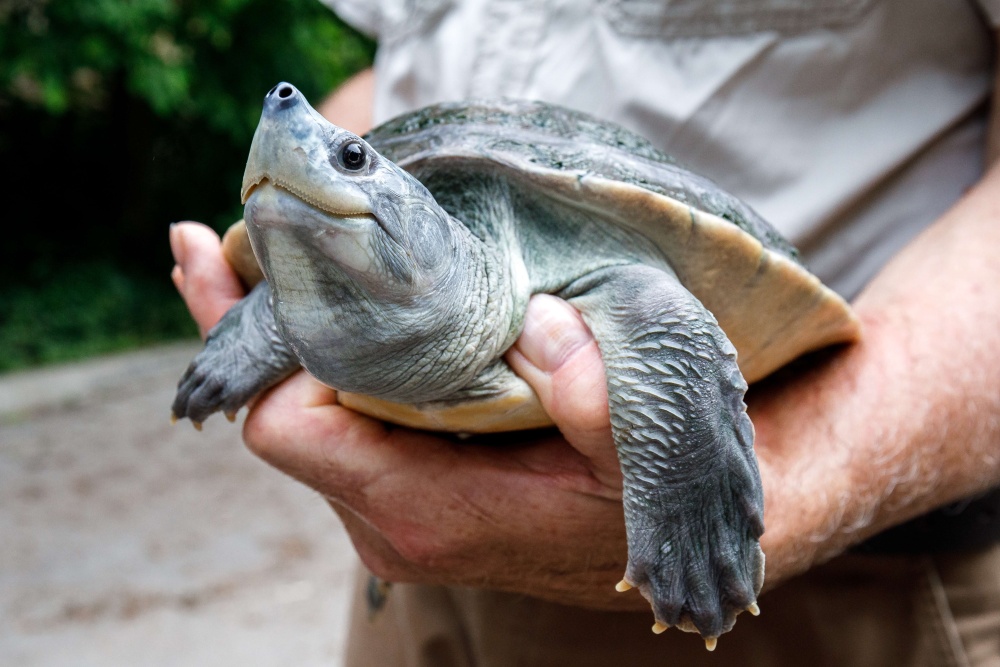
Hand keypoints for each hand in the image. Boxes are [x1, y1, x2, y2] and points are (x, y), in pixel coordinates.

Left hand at [170, 220, 646, 608]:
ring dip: (289, 343)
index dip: (277, 349)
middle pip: (278, 417)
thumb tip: (536, 318)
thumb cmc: (642, 507)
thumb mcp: (641, 457)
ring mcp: (393, 508)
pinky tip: (318, 314)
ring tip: (243, 261)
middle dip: (255, 332)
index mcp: (423, 508)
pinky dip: (322, 367)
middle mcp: (389, 518)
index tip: (287, 271)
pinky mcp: (406, 492)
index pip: (289, 427)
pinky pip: (335, 425)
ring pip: (305, 418)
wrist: (659, 556)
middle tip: (202, 243)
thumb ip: (595, 401)